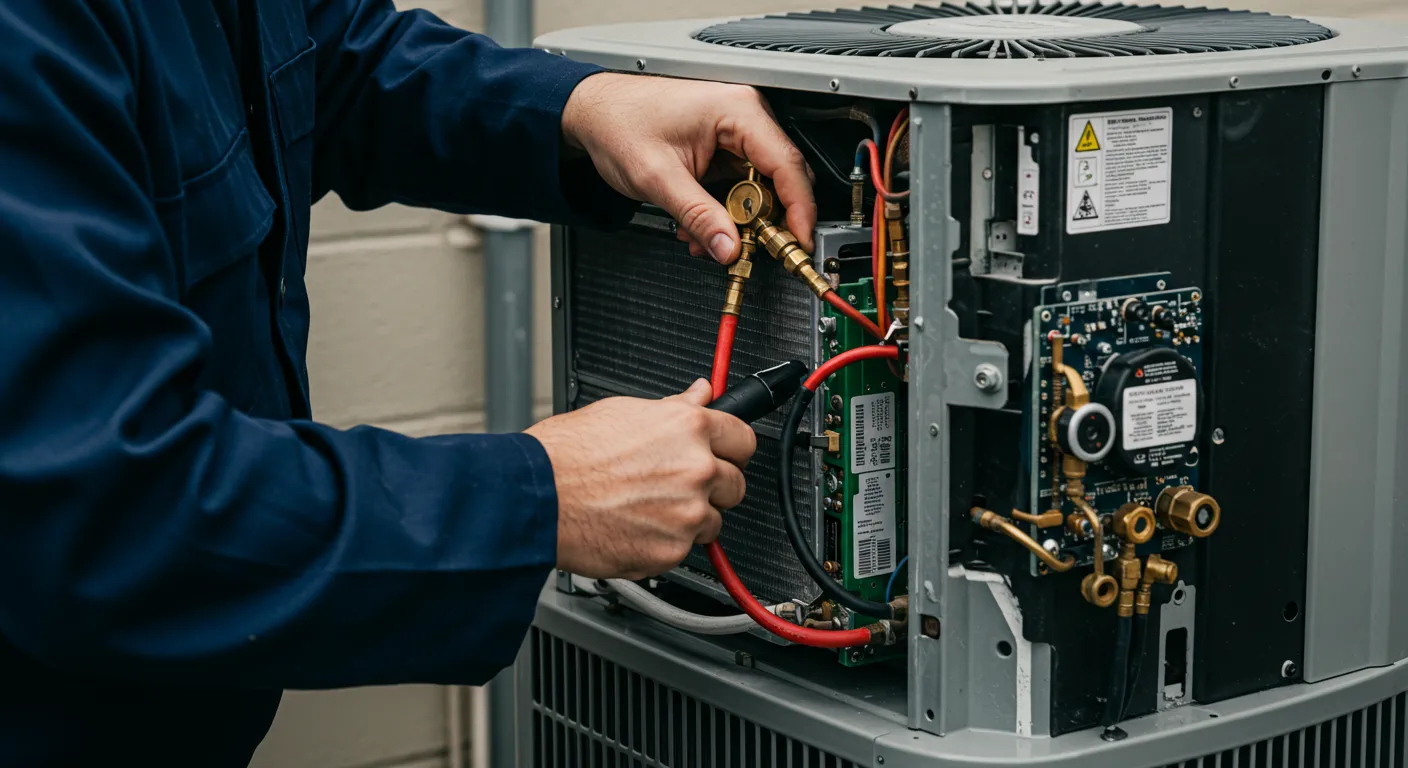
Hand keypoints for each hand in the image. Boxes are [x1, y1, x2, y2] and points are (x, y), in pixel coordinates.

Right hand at [525, 379, 756, 579]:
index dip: (731, 447)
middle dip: (713, 486)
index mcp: (688, 427)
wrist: (536, 498)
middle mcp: (696, 469)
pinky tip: (634, 526)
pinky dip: (664, 543)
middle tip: (678, 485)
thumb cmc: (566, 454)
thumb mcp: (621, 411)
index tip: (725, 453)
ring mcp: (687, 513)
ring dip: (690, 518)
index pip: (743, 439)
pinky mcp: (672, 550)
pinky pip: (684, 549)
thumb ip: (673, 408)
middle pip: (735, 484)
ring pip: (712, 520)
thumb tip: (700, 393)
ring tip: (647, 507)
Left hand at [561, 73, 816, 263]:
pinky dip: (726, 212)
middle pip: (780, 178)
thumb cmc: (619, 122)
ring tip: (708, 240)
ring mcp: (735, 132)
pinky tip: (703, 226)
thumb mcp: (659, 178)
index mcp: (737, 111)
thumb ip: (698, 216)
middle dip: (766, 220)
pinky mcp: (723, 148)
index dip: (799, 209)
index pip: (787, 164)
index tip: (798, 241)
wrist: (592, 111)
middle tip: (753, 249)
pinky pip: (740, 187)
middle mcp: (743, 116)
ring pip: (760, 187)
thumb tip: (729, 247)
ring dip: (739, 221)